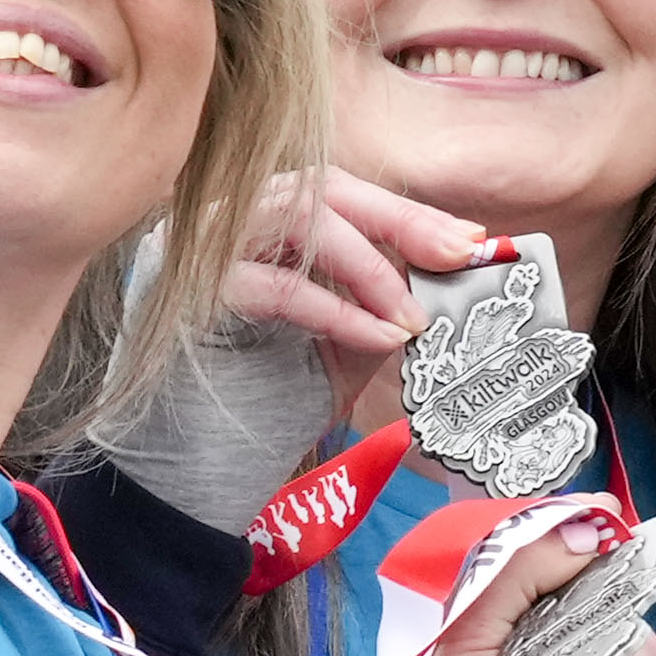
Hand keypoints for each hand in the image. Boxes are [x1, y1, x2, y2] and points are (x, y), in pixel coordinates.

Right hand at [218, 169, 496, 459]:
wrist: (193, 464)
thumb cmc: (265, 400)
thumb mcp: (340, 340)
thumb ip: (381, 299)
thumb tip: (450, 268)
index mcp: (254, 221)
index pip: (333, 190)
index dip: (403, 211)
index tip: (467, 239)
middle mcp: (219, 221)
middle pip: (318, 191)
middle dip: (399, 223)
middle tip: (456, 257)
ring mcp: (196, 249)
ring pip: (299, 222)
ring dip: (371, 270)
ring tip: (410, 321)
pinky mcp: (188, 291)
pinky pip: (278, 286)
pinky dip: (338, 310)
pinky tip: (378, 339)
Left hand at [387, 526, 655, 655]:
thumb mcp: (464, 642)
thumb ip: (518, 575)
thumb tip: (588, 527)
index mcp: (529, 633)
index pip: (575, 571)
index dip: (587, 548)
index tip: (600, 525)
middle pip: (617, 602)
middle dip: (580, 620)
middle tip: (540, 652)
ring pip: (637, 649)